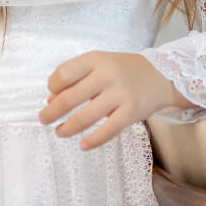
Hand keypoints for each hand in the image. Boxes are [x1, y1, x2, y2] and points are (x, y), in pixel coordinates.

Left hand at [39, 50, 194, 149]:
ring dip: (68, 128)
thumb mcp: (100, 64)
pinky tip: (83, 145)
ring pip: (86, 117)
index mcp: (95, 59)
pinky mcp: (131, 112)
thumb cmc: (124, 70)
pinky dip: (93, 140)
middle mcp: (107, 75)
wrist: (162, 75)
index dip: (52, 87)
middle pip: (70, 97)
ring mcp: (120, 94)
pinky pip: (108, 130)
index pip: (63, 74)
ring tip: (60, 132)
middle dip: (52, 112)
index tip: (51, 95)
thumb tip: (51, 100)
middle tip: (44, 120)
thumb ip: (76, 78)